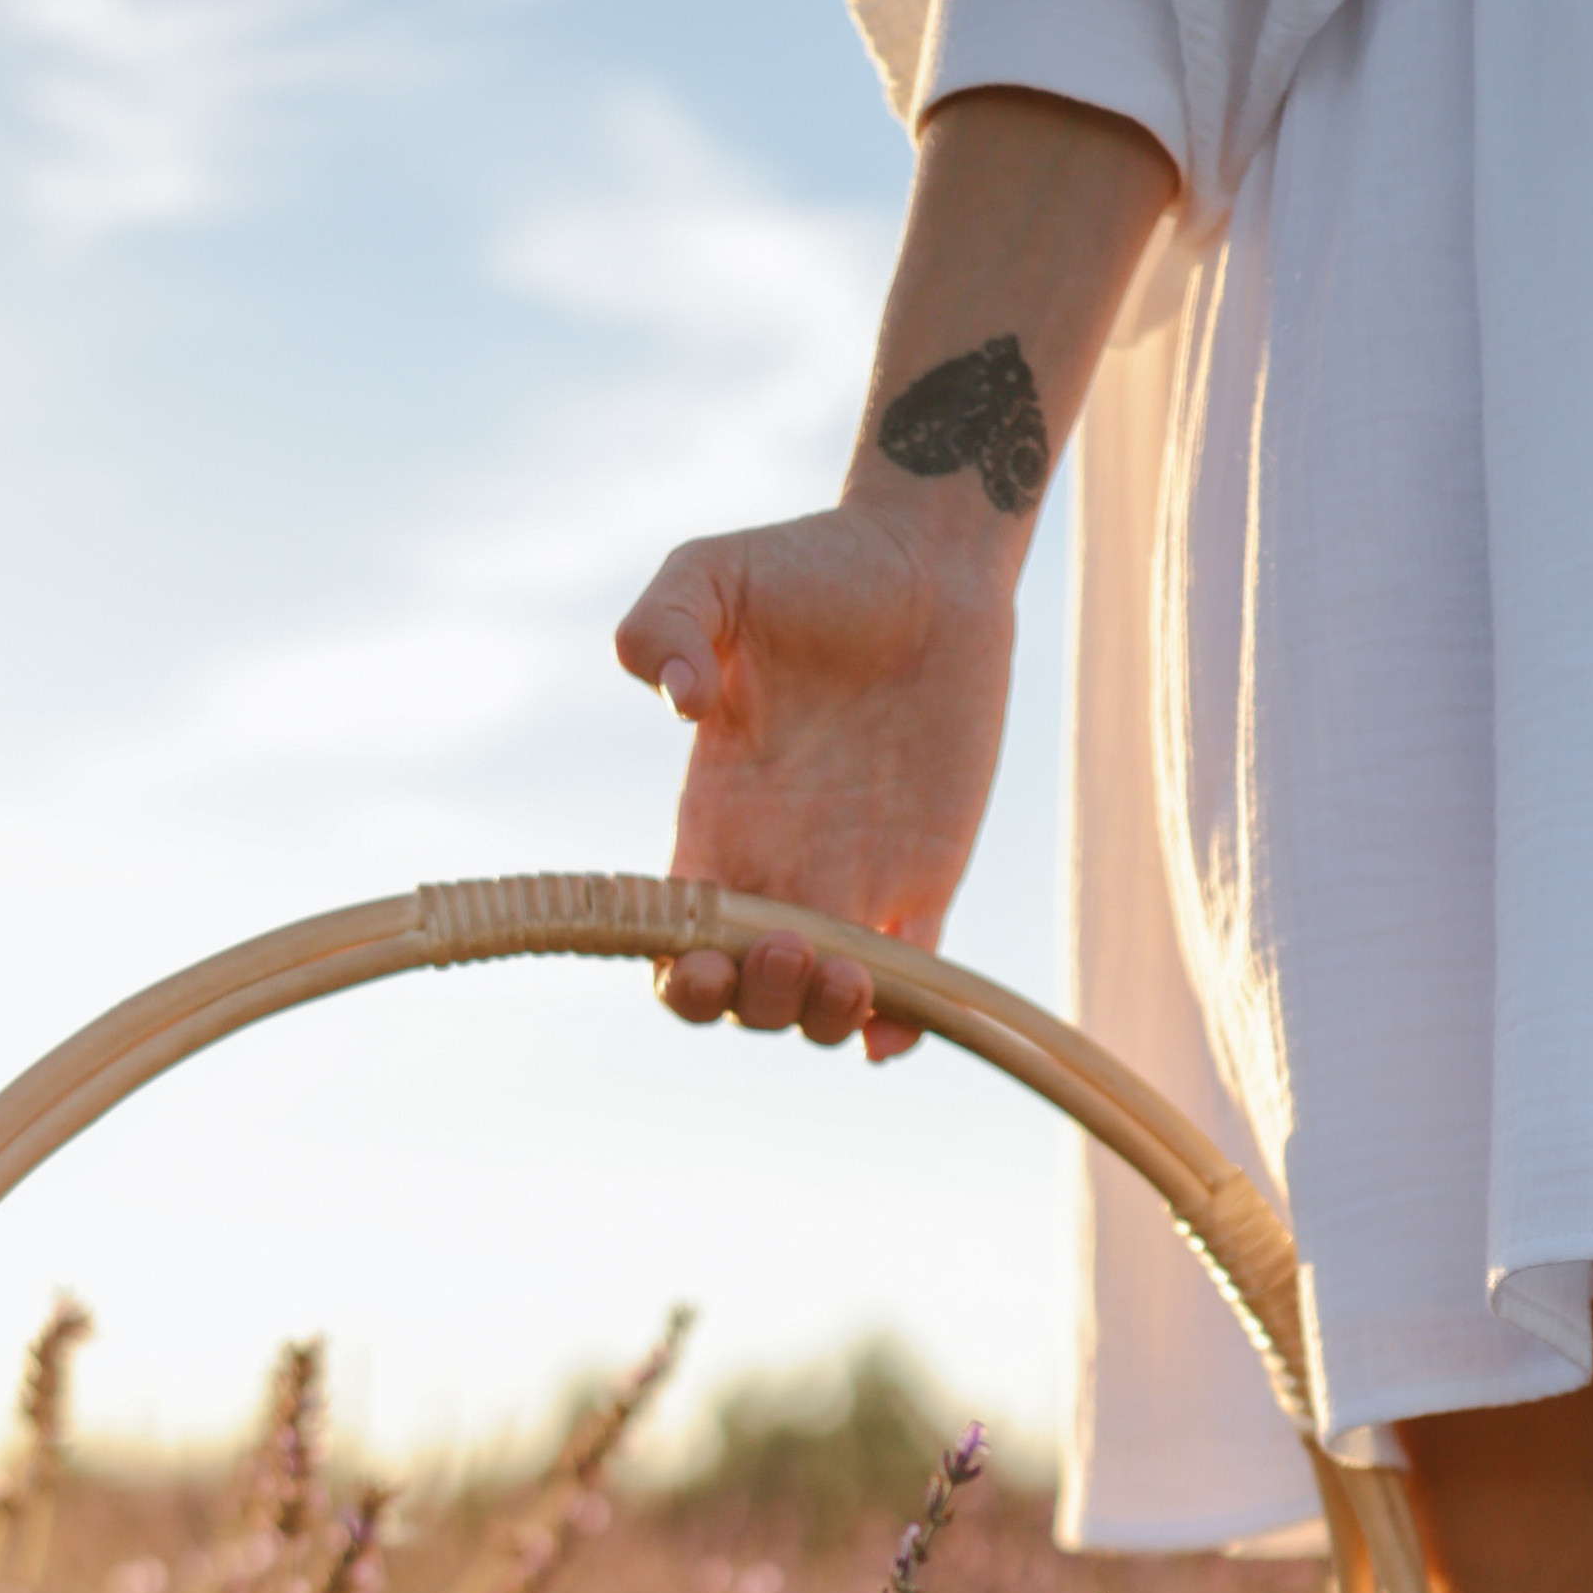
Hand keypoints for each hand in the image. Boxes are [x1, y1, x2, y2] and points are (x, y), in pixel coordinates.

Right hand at [615, 500, 1013, 1061]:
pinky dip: (898, 1029)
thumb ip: (665, 625)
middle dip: (756, 1002)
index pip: (678, 938)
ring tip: (846, 977)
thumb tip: (677, 703)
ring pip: (820, 1002)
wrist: (927, 562)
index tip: (701, 953)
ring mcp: (852, 882)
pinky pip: (914, 983)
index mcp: (714, 822)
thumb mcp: (713, 573)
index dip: (679, 974)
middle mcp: (775, 869)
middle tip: (789, 944)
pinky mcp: (926, 881)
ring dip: (821, 1019)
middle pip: (745, 991)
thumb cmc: (811, 566)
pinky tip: (892, 1030)